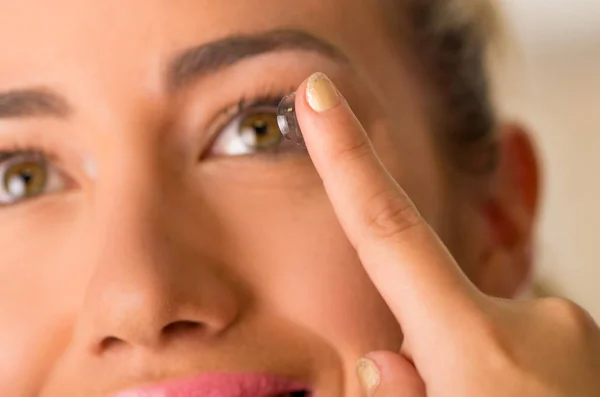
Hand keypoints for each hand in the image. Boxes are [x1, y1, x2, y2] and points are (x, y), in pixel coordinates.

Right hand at [295, 72, 599, 396]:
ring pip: (477, 332)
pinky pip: (519, 345)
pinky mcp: (585, 341)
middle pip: (431, 307)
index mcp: (483, 357)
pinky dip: (501, 374)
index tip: (319, 95)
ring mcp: (572, 331)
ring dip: (467, 369)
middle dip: (421, 347)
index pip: (389, 232)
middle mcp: (539, 325)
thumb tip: (385, 356)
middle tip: (437, 393)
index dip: (345, 159)